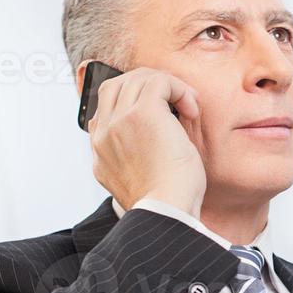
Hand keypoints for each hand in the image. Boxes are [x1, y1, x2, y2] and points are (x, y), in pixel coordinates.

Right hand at [87, 67, 206, 216]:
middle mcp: (104, 134)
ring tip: (188, 108)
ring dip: (168, 87)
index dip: (133, 100)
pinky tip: (192, 110)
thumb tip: (154, 134)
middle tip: (176, 102)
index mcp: (100, 151)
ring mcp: (119, 121)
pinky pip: (159, 82)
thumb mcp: (141, 180)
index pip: (105, 108)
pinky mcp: (142, 113)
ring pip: (139, 79)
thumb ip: (134, 156)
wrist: (168, 213)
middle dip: (149, 86)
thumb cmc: (166, 203)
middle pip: (117, 85)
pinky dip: (179, 90)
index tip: (162, 112)